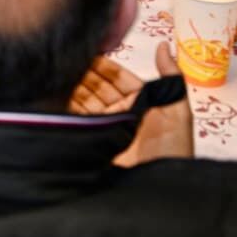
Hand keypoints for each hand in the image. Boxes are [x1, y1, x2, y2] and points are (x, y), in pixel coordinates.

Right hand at [69, 42, 192, 166]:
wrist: (158, 190)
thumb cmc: (173, 154)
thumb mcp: (179, 113)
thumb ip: (172, 78)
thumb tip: (163, 46)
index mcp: (142, 103)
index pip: (118, 76)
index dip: (103, 63)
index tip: (87, 48)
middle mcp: (122, 114)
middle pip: (98, 86)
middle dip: (85, 71)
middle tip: (69, 58)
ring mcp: (106, 128)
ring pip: (85, 100)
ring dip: (74, 86)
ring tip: (59, 74)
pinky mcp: (93, 141)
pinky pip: (77, 119)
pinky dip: (66, 107)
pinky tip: (57, 95)